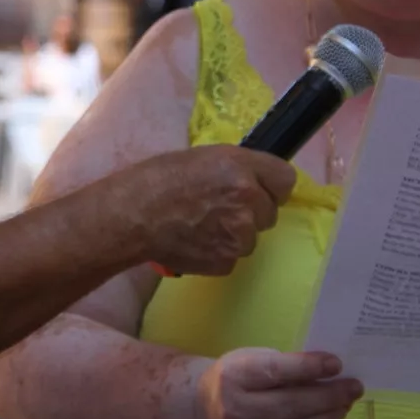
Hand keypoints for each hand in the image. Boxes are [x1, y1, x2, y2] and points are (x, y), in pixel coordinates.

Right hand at [117, 146, 296, 277]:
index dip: (270, 185)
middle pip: (270, 212)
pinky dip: (218, 251)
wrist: (133, 216)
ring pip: (251, 238)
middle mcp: (249, 201)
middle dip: (251, 211)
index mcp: (242, 169)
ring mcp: (240, 236)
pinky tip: (195, 241)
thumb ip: (236, 169)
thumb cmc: (158, 178)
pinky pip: (232, 256)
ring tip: (202, 225)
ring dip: (235, 234)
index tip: (257, 189)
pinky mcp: (226, 261)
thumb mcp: (203, 157)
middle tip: (220, 207)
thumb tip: (253, 180)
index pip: (286, 180)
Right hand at [198, 349, 362, 418]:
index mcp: (233, 377)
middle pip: (291, 404)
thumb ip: (284, 365)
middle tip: (355, 387)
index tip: (336, 364)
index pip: (276, 371)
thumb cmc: (237, 379)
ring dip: (329, 417)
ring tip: (346, 404)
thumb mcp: (251, 360)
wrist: (204, 414)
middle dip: (328, 396)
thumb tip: (329, 372)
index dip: (308, 367)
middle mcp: (235, 410)